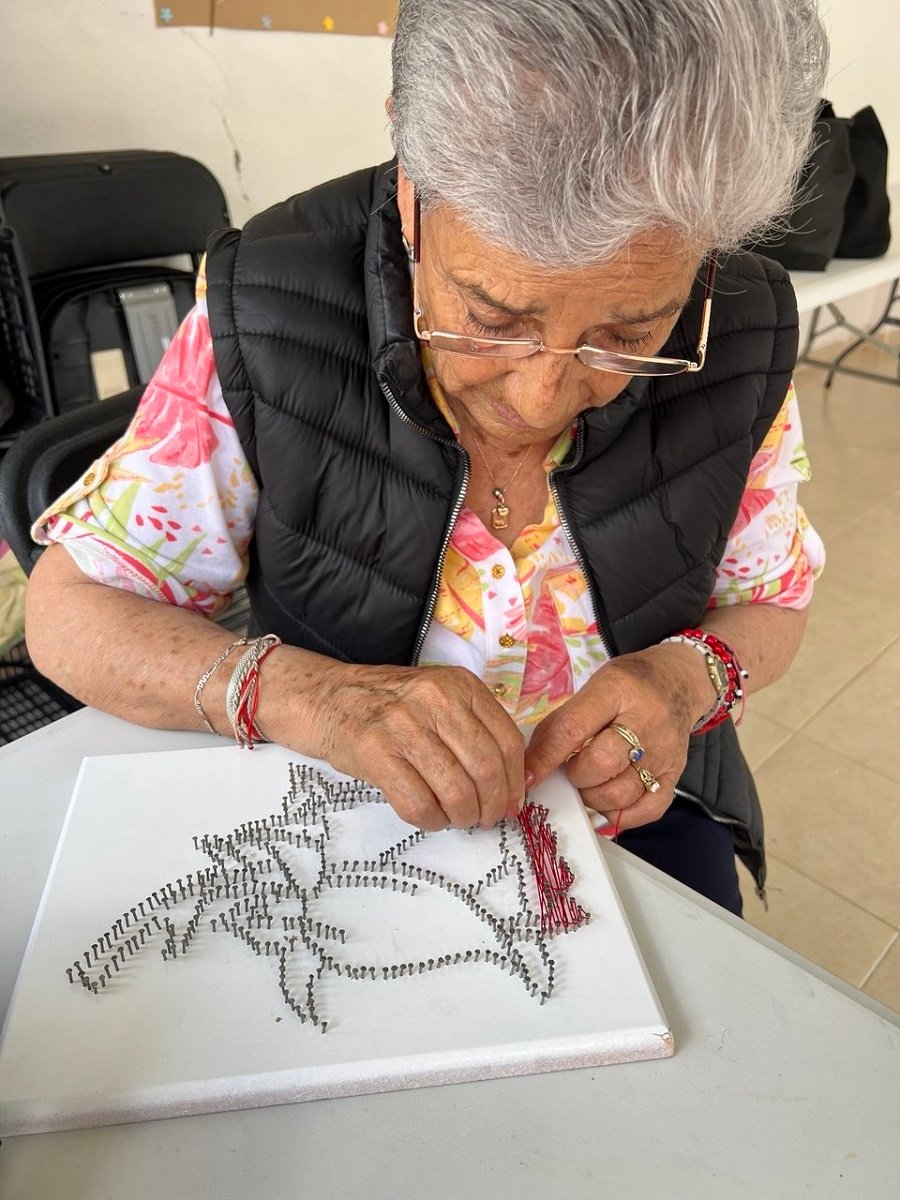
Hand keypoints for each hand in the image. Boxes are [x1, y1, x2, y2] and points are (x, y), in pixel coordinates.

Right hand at [299, 661, 525, 832]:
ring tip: (459, 819)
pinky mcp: (376, 753)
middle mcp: (435, 700)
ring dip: (463, 817)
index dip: (515, 782)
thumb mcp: (441, 698)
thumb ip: (475, 729)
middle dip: (493, 805)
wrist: (330, 699)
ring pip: (455, 790)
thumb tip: (512, 784)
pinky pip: (418, 803)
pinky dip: (432, 821)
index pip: (507, 741)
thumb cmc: (392, 707)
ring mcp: (403, 725)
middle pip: (485, 768)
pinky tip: (432, 818)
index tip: (512, 803)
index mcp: (460, 686)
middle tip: (486, 819)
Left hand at [523, 645, 712, 830]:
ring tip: (590, 783)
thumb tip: (530, 764)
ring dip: (594, 797)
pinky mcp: (675, 775)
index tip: (528, 777)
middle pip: (601, 764)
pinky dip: (621, 814)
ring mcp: (664, 752)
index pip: (574, 729)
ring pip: (621, 794)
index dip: (545, 757)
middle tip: (572, 770)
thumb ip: (561, 723)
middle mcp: (645, 721)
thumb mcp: (592, 688)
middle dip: (576, 776)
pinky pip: (646, 810)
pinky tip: (610, 800)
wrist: (678, 682)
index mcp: (617, 690)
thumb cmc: (628, 686)